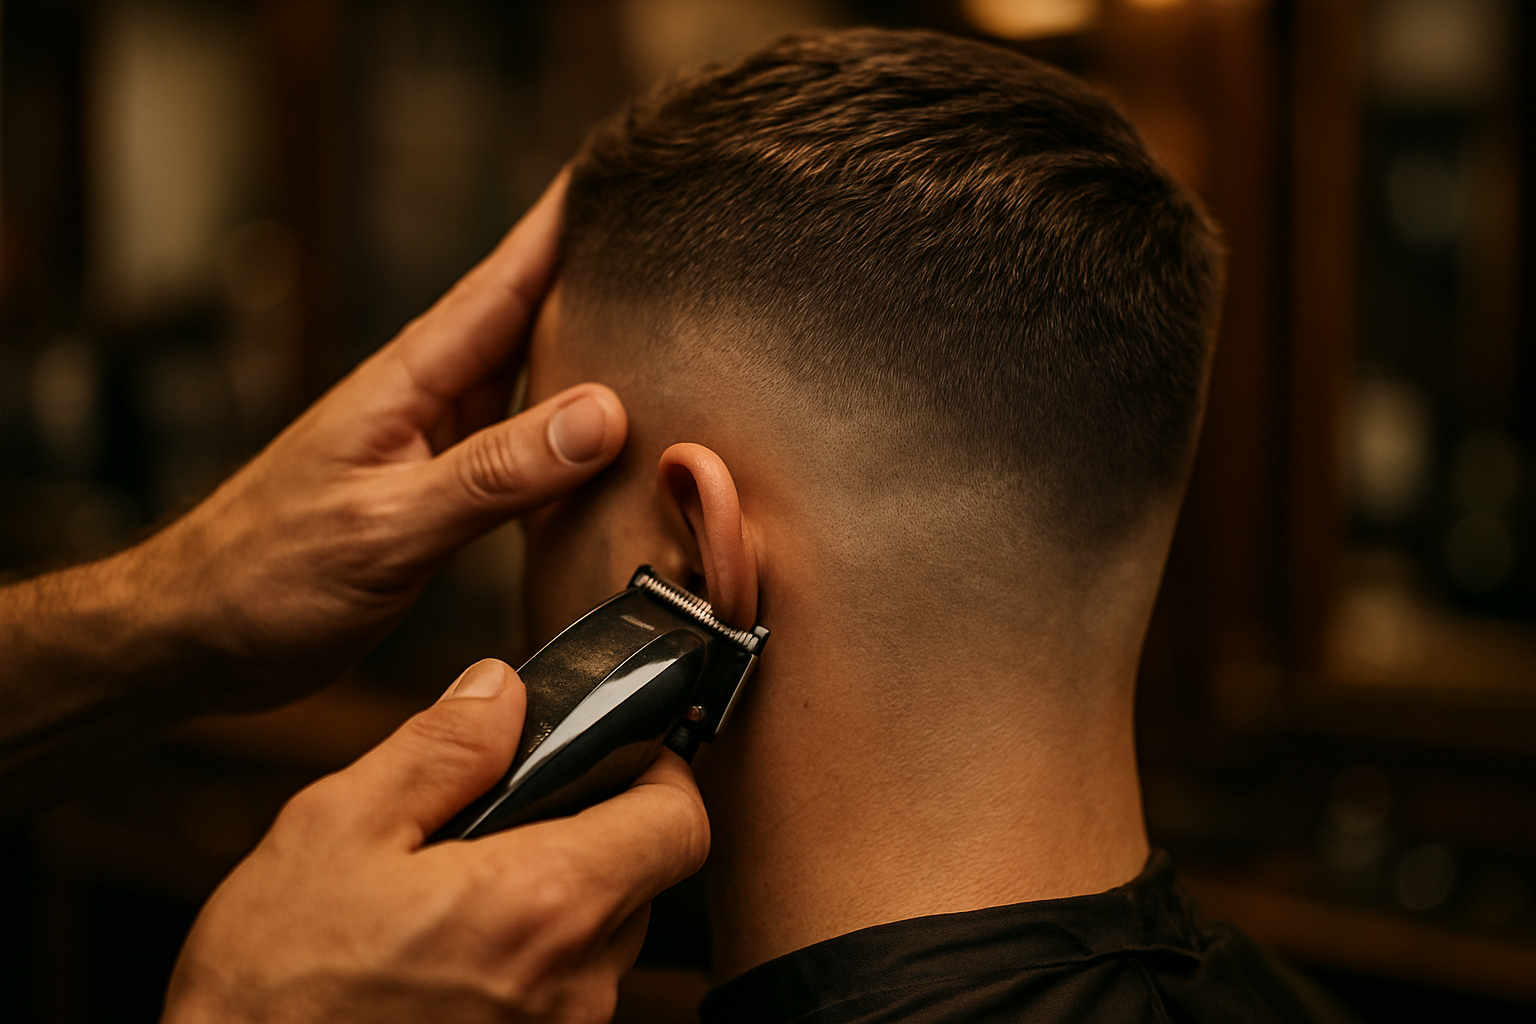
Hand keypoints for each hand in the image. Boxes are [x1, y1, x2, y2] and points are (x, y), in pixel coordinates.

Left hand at [130, 173, 625, 709]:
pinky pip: (520, 441)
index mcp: (409, 380)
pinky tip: (604, 440)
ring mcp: (433, 441)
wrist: (200, 633)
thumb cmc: (265, 575)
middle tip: (665, 237)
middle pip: (527, 315)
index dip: (564, 223)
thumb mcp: (388, 525)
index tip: (623, 173)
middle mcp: (427, 397)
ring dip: (587, 350)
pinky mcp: (438, 489)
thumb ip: (494, 471)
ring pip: (529, 377)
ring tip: (656, 322)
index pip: (503, 281)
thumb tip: (601, 415)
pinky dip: (568, 432)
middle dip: (592, 272)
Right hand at [162, 659, 709, 1022]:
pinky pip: (562, 995)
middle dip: (589, 835)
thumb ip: (441, 750)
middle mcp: (573, 986)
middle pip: (642, 878)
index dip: (658, 774)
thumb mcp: (338, 830)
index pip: (679, 824)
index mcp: (541, 905)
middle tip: (502, 822)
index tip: (616, 754)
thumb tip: (503, 691)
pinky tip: (447, 955)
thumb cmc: (271, 990)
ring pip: (602, 940)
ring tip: (456, 896)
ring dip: (553, 904)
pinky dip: (527, 962)